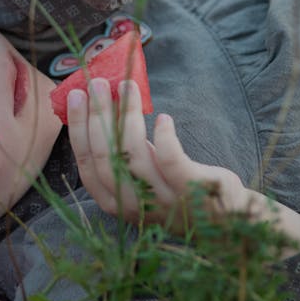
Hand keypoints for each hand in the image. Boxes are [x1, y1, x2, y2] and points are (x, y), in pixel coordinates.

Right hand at [68, 79, 247, 234]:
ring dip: (127, 115)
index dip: (78, 127)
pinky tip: (163, 118)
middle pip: (105, 155)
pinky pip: (169, 159)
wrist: (222, 217)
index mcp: (113, 200)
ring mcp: (161, 199)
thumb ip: (119, 152)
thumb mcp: (140, 175)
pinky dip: (164, 136)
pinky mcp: (188, 190)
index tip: (77, 96)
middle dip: (98, 115)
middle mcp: (132, 204)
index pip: (87, 162)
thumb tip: (100, 104)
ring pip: (133, 154)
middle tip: (99, 83)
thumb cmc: (174, 187)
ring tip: (128, 87)